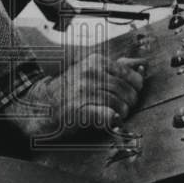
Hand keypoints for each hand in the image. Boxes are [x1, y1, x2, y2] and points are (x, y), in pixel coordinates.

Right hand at [3, 54, 145, 138]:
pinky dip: (113, 120)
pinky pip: (107, 115)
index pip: (129, 74)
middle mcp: (89, 74)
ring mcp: (83, 91)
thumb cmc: (70, 90)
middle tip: (125, 107)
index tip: (131, 93)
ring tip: (116, 115)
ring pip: (119, 104)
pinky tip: (111, 121)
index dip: (135, 87)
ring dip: (122, 113)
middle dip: (130, 102)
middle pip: (125, 90)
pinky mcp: (79, 110)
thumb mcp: (91, 71)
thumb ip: (118, 67)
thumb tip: (142, 65)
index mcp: (95, 62)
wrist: (41, 105)